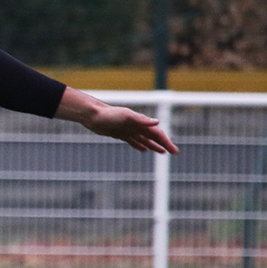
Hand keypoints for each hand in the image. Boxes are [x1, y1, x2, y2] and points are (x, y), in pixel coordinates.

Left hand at [56, 88, 177, 153]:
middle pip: (153, 137)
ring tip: (162, 152)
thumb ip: (141, 120)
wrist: (93, 115)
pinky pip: (133, 141)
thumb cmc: (109, 114)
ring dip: (154, 145)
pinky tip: (144, 149)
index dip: (166, 142)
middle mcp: (136, 126)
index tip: (173, 151)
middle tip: (173, 152)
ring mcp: (128, 130)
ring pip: (144, 140)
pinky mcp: (120, 134)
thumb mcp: (126, 116)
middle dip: (163, 144)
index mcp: (140, 122)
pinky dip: (140, 145)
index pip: (157, 133)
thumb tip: (157, 122)